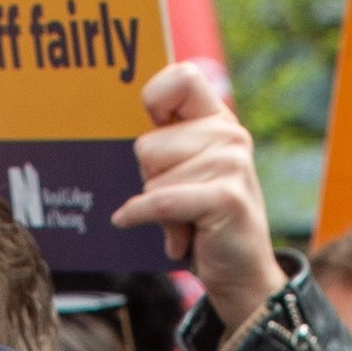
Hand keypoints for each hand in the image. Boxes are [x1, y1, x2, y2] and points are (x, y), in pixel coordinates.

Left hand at [119, 63, 280, 338]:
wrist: (241, 272)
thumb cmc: (203, 220)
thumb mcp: (186, 172)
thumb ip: (167, 144)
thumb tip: (109, 125)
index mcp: (218, 120)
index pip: (182, 78)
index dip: (155, 98)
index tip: (154, 125)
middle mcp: (229, 135)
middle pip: (148, 145)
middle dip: (151, 179)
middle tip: (178, 199)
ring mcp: (232, 163)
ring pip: (153, 177)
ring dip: (159, 208)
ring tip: (186, 220)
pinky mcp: (226, 197)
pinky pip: (161, 201)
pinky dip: (144, 217)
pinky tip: (159, 233)